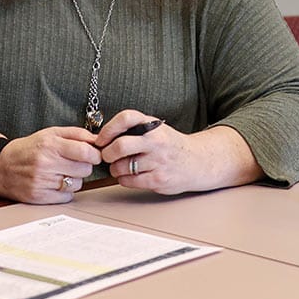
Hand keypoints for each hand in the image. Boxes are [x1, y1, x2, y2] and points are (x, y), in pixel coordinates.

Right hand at [0, 126, 101, 203]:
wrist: (1, 166)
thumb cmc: (28, 148)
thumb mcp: (50, 133)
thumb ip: (76, 134)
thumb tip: (98, 140)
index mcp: (50, 145)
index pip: (86, 152)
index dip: (95, 154)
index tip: (93, 155)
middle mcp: (46, 163)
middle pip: (85, 170)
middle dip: (83, 166)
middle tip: (72, 163)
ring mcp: (42, 181)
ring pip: (77, 184)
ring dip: (74, 179)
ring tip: (60, 173)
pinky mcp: (39, 196)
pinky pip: (66, 197)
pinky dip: (65, 191)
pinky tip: (55, 183)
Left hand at [96, 110, 261, 194]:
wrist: (197, 162)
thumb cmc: (171, 145)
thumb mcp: (156, 129)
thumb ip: (134, 129)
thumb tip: (102, 138)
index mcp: (153, 125)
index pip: (126, 118)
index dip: (108, 129)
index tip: (101, 139)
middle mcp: (156, 141)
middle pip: (120, 146)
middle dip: (107, 154)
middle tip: (107, 156)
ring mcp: (158, 161)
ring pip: (121, 167)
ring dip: (114, 169)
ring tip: (120, 167)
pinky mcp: (158, 179)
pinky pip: (129, 181)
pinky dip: (123, 179)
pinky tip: (129, 176)